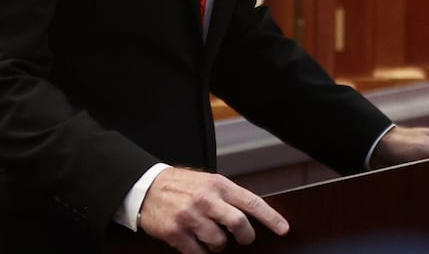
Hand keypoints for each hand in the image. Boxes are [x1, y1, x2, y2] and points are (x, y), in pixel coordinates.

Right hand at [137, 167, 288, 253]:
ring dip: (218, 246)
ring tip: (210, 238)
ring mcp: (190, 217)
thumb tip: (251, 216)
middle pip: (238, 224)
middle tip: (243, 239)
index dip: (270, 217)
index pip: (250, 202)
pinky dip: (201, 253)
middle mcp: (205, 200)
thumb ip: (226, 196)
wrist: (145, 187)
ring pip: (219, 243)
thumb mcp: (206, 182)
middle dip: (245, 236)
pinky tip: (195, 244)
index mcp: (217, 185)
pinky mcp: (176, 233)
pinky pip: (198, 253)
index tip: (284, 229)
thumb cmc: (180, 185)